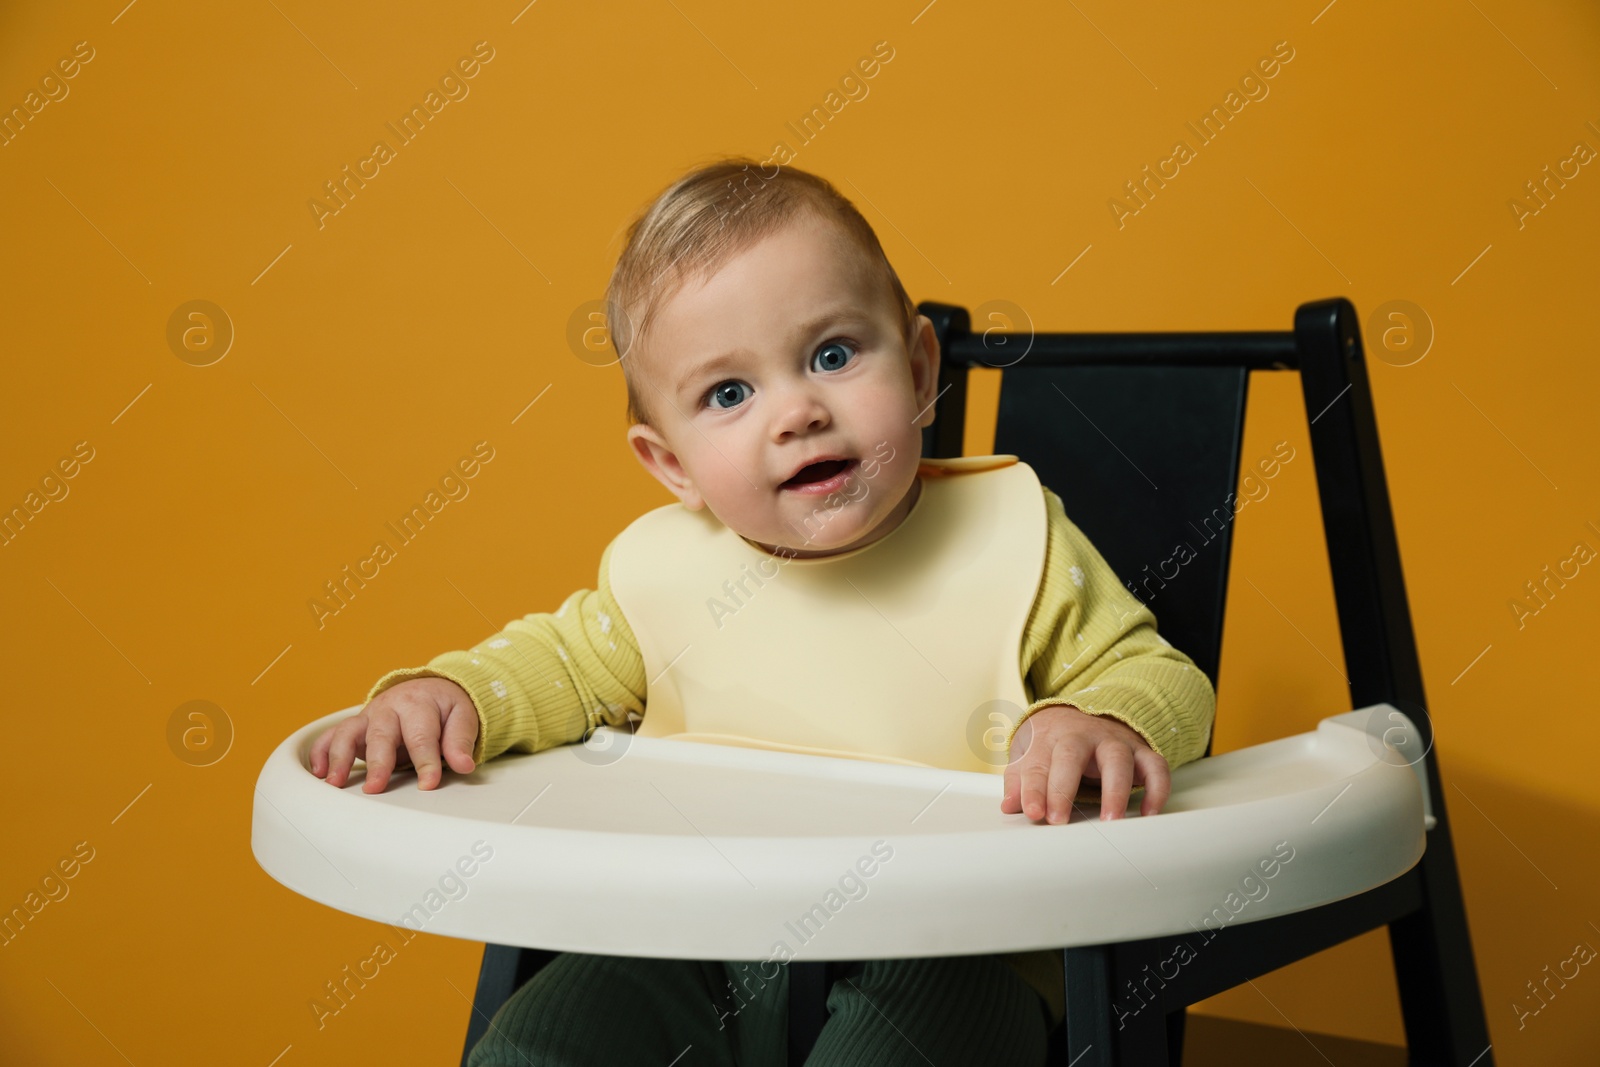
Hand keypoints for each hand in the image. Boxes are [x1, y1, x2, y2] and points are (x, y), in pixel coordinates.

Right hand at [310, 677, 479, 793]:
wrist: (430, 688)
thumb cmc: (445, 708)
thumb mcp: (462, 717)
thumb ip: (460, 741)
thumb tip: (464, 764)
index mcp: (419, 704)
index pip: (422, 736)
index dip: (426, 761)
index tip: (428, 784)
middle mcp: (389, 708)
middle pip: (381, 734)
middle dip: (378, 762)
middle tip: (375, 787)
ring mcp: (369, 716)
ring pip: (348, 732)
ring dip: (339, 757)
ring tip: (335, 783)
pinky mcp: (355, 726)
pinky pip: (332, 735)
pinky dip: (321, 750)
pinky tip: (318, 772)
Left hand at [1001, 704, 1169, 823]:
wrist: (1083, 712)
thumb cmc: (1053, 741)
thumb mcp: (1029, 753)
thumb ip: (1019, 780)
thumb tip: (1010, 805)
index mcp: (1050, 737)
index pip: (1038, 764)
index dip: (1033, 789)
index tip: (1033, 812)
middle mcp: (1082, 736)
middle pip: (1071, 755)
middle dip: (1063, 788)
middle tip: (1058, 820)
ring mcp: (1114, 742)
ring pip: (1117, 760)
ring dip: (1114, 791)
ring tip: (1110, 821)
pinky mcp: (1140, 751)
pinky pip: (1155, 766)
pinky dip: (1157, 788)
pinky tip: (1149, 811)